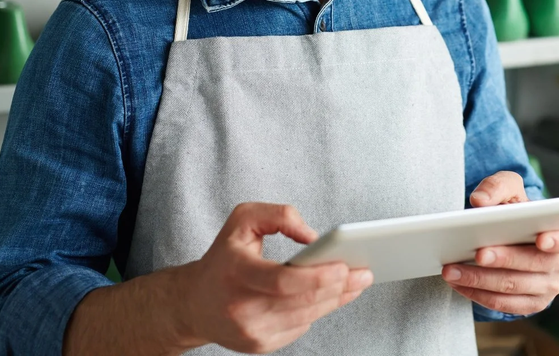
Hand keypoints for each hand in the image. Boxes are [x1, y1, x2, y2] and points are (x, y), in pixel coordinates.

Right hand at [176, 203, 371, 353]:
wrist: (194, 303)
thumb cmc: (224, 257)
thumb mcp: (243, 220)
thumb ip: (280, 215)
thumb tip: (314, 237)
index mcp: (235, 273)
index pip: (283, 281)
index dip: (318, 276)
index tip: (345, 265)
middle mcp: (241, 308)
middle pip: (302, 302)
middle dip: (339, 287)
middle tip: (364, 272)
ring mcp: (250, 332)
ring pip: (306, 317)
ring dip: (336, 299)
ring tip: (358, 282)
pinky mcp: (259, 345)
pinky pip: (300, 328)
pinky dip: (319, 311)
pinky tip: (333, 296)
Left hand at [441, 172, 558, 315]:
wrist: (507, 236)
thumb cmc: (514, 211)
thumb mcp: (508, 189)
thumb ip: (497, 186)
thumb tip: (480, 200)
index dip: (558, 240)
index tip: (540, 238)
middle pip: (534, 264)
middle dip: (505, 259)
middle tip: (479, 253)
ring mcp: (547, 288)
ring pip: (513, 286)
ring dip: (480, 279)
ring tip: (453, 269)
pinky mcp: (529, 304)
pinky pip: (502, 303)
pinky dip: (477, 293)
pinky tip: (458, 283)